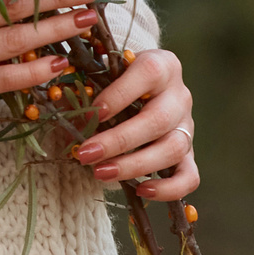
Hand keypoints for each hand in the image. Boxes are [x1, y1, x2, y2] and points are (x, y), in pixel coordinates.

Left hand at [71, 48, 198, 200]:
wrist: (150, 82)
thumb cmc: (119, 76)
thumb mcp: (106, 71)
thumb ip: (90, 87)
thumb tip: (63, 118)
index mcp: (162, 65)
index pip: (147, 74)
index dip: (118, 95)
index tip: (90, 114)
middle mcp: (179, 95)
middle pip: (158, 120)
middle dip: (118, 141)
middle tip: (85, 154)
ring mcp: (187, 125)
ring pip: (173, 148)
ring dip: (135, 165)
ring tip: (101, 173)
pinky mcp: (190, 152)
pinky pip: (190, 176)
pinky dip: (169, 188)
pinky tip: (141, 190)